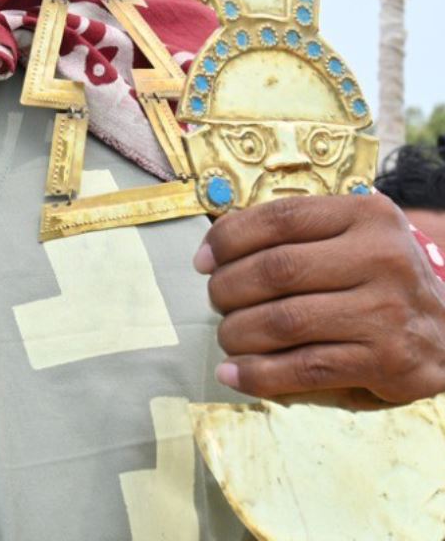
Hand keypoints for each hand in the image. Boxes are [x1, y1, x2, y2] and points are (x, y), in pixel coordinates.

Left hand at [198, 193, 444, 402]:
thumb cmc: (380, 279)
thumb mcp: (354, 237)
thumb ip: (298, 235)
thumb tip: (214, 247)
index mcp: (367, 217)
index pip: (280, 218)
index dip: (228, 238)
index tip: (203, 260)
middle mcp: (382, 259)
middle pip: (277, 270)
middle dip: (228, 289)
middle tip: (216, 301)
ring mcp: (387, 312)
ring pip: (285, 321)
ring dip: (238, 333)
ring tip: (228, 336)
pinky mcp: (387, 361)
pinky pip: (304, 368)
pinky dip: (258, 374)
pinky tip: (233, 372)